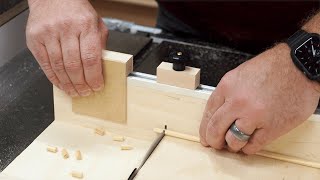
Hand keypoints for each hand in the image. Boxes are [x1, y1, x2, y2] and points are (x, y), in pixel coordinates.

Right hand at [26, 0, 107, 96]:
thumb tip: (102, 67)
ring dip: (68, 84)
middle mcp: (66, 28)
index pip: (91, 58)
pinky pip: (45, 64)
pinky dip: (54, 78)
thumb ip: (100, 44)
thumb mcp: (96, 23)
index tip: (97, 86)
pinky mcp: (34, 39)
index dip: (94, 77)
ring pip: (59, 67)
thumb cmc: (77, 11)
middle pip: (74, 65)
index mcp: (85, 25)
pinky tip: (61, 84)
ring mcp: (48, 33)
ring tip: (74, 92)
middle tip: (86, 92)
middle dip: (81, 84)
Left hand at [199, 44, 319, 153]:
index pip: (208, 113)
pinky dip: (248, 147)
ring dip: (232, 145)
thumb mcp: (240, 74)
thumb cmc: (272, 67)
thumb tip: (218, 114)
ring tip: (234, 142)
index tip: (205, 136)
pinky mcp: (272, 127)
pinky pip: (253, 146)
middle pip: (215, 130)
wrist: (300, 66)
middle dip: (213, 140)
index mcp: (228, 86)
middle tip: (215, 144)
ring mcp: (255, 116)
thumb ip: (227, 94)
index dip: (204, 129)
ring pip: (233, 141)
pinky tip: (249, 142)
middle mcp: (238, 102)